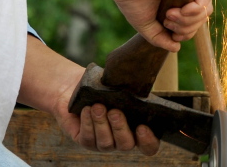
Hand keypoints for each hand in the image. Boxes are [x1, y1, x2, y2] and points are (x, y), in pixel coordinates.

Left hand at [22, 39, 160, 155]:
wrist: (76, 84)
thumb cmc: (102, 83)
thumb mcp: (121, 85)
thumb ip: (134, 91)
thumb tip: (145, 81)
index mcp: (136, 126)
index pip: (149, 145)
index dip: (150, 141)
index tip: (145, 126)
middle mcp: (121, 138)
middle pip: (128, 145)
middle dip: (122, 129)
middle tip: (114, 111)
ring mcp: (102, 141)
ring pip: (108, 143)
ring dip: (102, 126)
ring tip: (98, 107)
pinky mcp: (83, 139)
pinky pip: (87, 139)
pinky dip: (88, 125)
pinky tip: (86, 111)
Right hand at [111, 0, 213, 50]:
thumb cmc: (132, 1)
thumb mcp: (148, 26)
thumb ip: (162, 38)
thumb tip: (177, 48)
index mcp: (177, 3)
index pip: (194, 22)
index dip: (187, 33)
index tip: (172, 34)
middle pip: (202, 17)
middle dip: (187, 28)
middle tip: (168, 22)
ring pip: (205, 9)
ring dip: (189, 20)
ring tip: (169, 15)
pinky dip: (195, 9)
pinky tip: (180, 11)